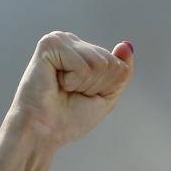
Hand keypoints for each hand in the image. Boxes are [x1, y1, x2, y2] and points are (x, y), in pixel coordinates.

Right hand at [0, 32, 133, 170]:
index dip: (105, 88)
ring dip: (84, 84)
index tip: (81, 95)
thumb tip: (127, 45)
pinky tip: (56, 83)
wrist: (43, 131)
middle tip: (71, 93)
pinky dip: (74, 81)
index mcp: (83, 50)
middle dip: (95, 85)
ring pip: (99, 62)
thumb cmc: (69, 117)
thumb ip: (121, 72)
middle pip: (110, 63)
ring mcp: (60, 39)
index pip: (118, 65)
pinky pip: (83, 65)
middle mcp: (71, 41)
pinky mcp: (49, 44)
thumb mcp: (106, 96)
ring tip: (63, 88)